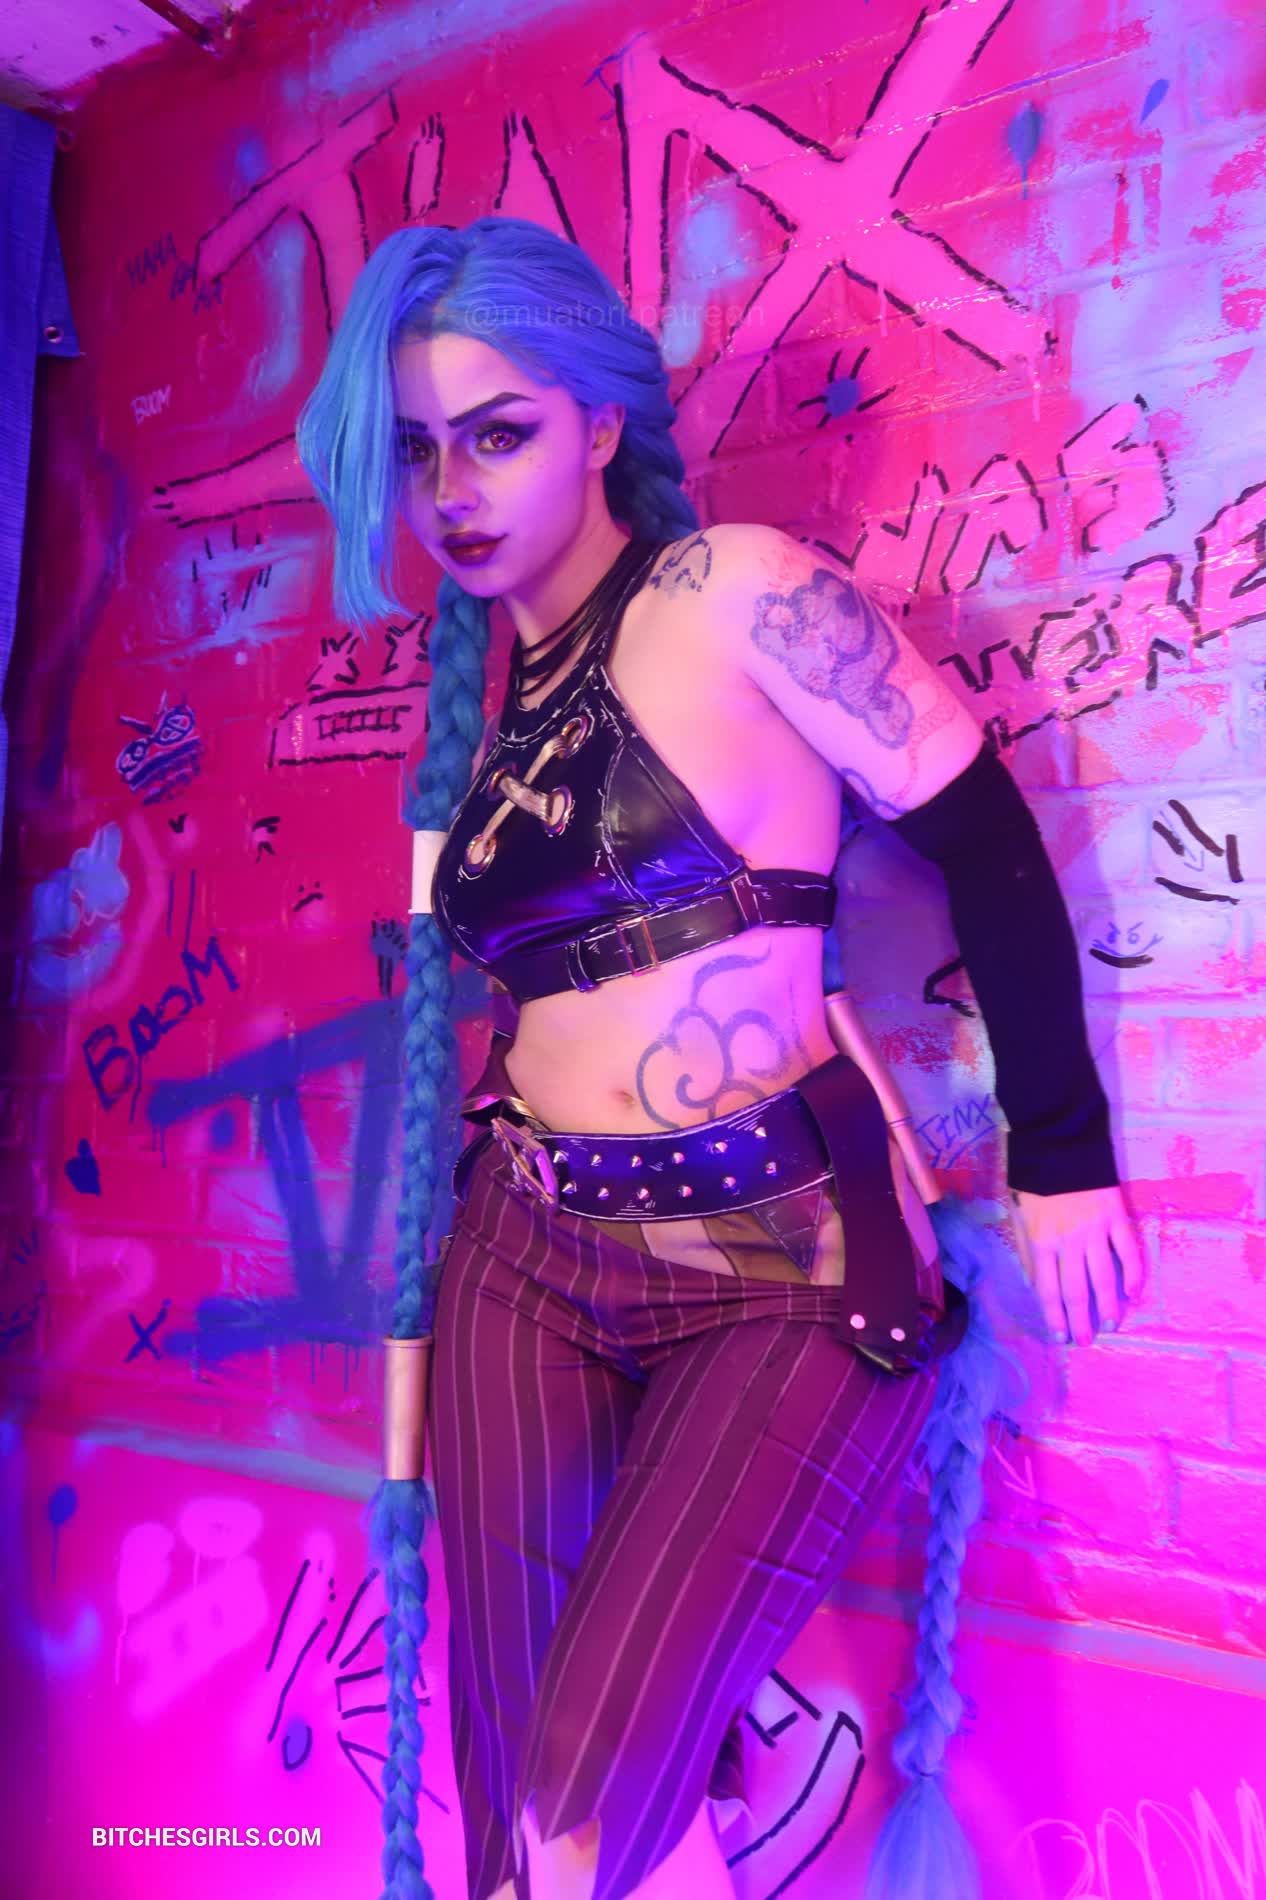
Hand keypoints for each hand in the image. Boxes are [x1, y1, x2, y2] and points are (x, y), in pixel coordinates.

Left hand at [1009, 1183, 1146, 1346]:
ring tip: (1110, 1324)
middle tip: (1086, 1340)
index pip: (1047, 1289)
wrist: (1059, 1142)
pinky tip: (1133, 1292)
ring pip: (1104, 1276)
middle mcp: (1068, 1241)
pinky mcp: (1116, 1217)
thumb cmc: (1034, 1181)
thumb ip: (1029, 1248)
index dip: (1054, 1316)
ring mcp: (1095, 1230)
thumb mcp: (1018, 1215)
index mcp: (1040, 1241)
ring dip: (1108, 1304)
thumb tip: (1038, 1282)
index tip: (1060, 1337)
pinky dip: (1133, 1274)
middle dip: (1080, 1320)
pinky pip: (1128, 1251)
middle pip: (1075, 1289)